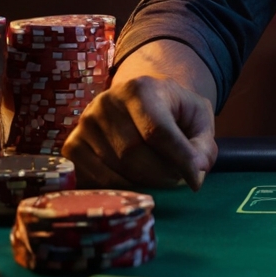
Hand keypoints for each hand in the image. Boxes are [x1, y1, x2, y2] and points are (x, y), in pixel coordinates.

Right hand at [63, 74, 216, 190]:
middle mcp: (106, 102)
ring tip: (161, 178)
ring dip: (144, 184)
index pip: (158, 131)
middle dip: (161, 174)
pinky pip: (95, 180)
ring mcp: (85, 124)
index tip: (196, 181)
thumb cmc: (173, 110)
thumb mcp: (197, 116)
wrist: (140, 102)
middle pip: (133, 153)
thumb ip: (203, 142)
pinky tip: (136, 181)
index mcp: (140, 88)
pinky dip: (120, 188)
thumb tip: (198, 170)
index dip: (179, 159)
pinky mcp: (72, 145)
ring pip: (115, 170)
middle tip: (177, 180)